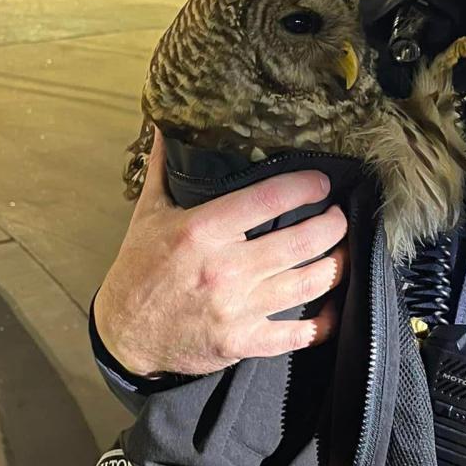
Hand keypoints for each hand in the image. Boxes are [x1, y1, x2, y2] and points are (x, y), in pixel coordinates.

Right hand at [94, 131, 347, 375]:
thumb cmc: (139, 269)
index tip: (321, 182)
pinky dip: (324, 320)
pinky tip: (332, 305)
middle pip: (302, 240)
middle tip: (337, 215)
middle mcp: (224, 269)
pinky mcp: (244, 342)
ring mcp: (237, 309)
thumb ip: (165, 167)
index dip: (305, 186)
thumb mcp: (148, 213)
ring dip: (337, 264)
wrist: (124, 334)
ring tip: (341, 250)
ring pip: (310, 283)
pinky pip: (300, 333)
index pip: (268, 199)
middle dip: (332, 224)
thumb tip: (169, 123)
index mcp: (201, 231)